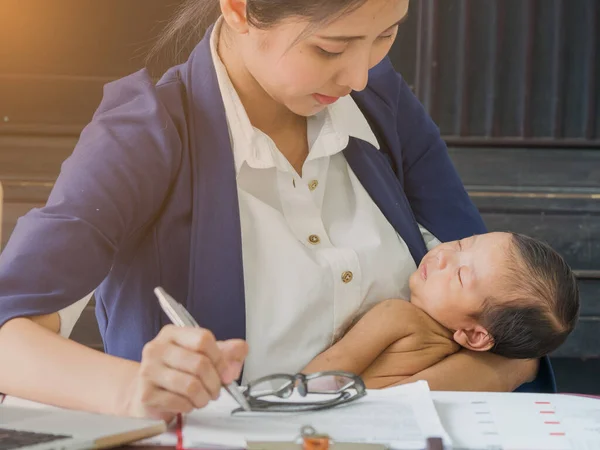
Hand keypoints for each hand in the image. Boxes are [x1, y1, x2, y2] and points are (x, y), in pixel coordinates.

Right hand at [121, 325, 247, 420]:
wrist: (145, 393)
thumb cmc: (177, 372)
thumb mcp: (203, 357)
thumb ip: (226, 351)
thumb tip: (241, 349)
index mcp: (172, 334)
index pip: (203, 339)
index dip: (220, 358)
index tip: (226, 372)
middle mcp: (157, 348)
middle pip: (199, 363)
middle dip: (215, 382)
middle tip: (216, 390)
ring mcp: (148, 371)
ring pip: (191, 385)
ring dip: (204, 397)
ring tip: (203, 398)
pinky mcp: (146, 394)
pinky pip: (179, 402)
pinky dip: (190, 406)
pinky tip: (187, 404)